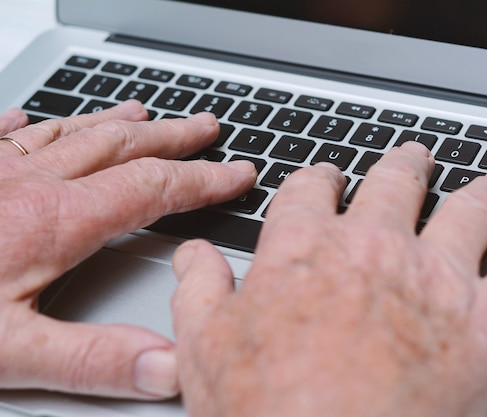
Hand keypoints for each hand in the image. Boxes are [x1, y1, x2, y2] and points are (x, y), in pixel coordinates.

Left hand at [0, 101, 255, 398]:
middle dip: (172, 137)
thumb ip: (95, 358)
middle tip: (205, 127)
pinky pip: (2, 133)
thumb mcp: (8, 353)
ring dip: (115, 121)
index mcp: (54, 222)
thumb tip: (168, 366)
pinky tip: (32, 119)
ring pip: (71, 131)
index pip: (153, 189)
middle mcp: (28, 183)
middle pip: (120, 145)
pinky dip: (31, 123)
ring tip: (146, 113)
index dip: (204, 180)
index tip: (238, 173)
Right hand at [172, 142, 486, 416]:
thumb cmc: (267, 412)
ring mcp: (436, 279)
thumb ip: (198, 289)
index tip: (327, 179)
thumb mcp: (203, 348)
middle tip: (412, 159)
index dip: (319, 180)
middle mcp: (375, 248)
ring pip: (471, 210)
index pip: (313, 192)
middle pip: (396, 183)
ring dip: (484, 192)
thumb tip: (195, 256)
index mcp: (306, 248)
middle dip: (403, 166)